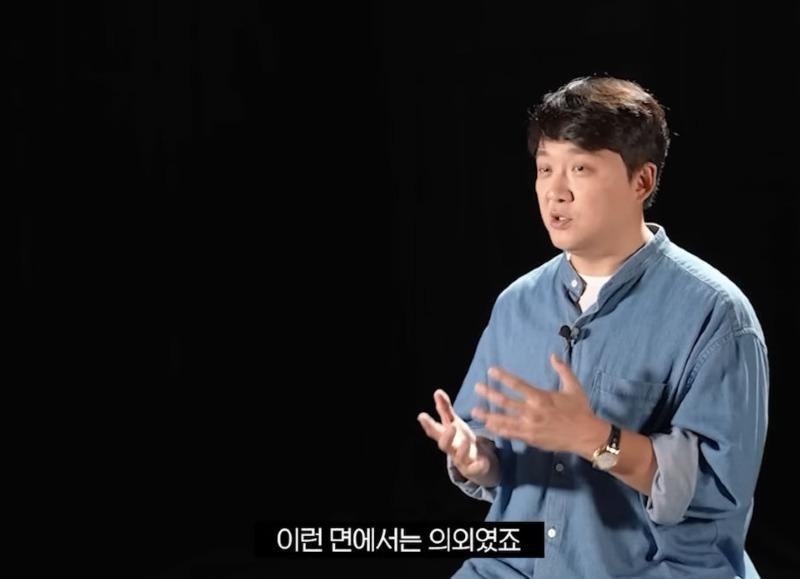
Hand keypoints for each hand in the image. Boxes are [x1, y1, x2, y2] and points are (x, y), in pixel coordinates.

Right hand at [418, 389, 499, 485]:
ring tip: (468, 441)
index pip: (434, 431)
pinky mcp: (474, 469)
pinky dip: (479, 465)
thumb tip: (437, 391)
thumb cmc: (462, 440)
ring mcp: (462, 460)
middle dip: (446, 437)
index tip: (422, 416)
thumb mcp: (455, 423)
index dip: (428, 424)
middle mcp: (451, 449)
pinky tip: (484, 461)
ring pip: (459, 457)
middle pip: (444, 445)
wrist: (478, 463)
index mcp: (446, 437)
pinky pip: (475, 469)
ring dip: (463, 449)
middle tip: (452, 427)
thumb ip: (445, 409)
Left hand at [471, 353, 605, 454]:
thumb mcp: (574, 387)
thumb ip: (562, 370)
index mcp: (541, 397)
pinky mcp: (530, 439)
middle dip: (489, 394)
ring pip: (504, 420)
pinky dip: (499, 430)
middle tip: (477, 387)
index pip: (517, 384)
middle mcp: (532, 411)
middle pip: (505, 402)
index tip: (491, 371)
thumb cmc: (580, 410)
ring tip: (475, 410)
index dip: (503, 377)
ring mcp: (530, 426)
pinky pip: (511, 434)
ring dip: (488, 415)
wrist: (586, 435)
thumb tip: (553, 355)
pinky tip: (489, 426)